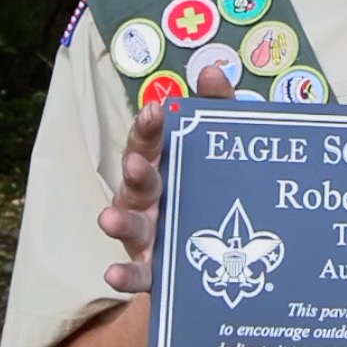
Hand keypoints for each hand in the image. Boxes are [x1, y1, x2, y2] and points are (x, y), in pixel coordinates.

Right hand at [98, 64, 234, 293]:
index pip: (150, 141)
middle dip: (136, 170)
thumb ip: (219, 109)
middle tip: (138, 161)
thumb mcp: (223, 148)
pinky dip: (123, 276)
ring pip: (129, 226)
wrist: (238, 249)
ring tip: (109, 219)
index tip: (155, 111)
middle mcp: (148, 197)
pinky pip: (137, 275)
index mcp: (163, 164)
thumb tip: (214, 71)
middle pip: (137, 181)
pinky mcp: (154, 271)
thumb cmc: (216, 187)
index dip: (149, 127)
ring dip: (118, 221)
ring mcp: (147, 234)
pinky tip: (115, 276)